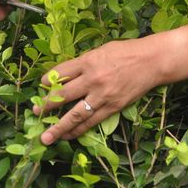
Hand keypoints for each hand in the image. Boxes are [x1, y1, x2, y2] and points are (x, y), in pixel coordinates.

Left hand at [34, 33, 171, 144]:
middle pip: (63, 95)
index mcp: (88, 61)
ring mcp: (102, 96)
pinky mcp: (113, 107)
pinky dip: (79, 130)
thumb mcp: (102, 50)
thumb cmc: (127, 51)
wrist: (152, 61)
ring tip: (46, 137)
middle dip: (46, 105)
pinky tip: (69, 135)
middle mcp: (92, 79)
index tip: (42, 86)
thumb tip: (67, 75)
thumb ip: (85, 63)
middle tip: (35, 113)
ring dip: (58, 127)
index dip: (48, 80)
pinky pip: (92, 122)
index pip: (61, 73)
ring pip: (75, 115)